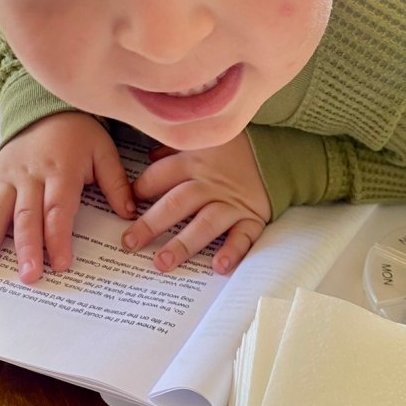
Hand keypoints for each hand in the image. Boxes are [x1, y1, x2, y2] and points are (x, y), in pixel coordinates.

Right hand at [0, 112, 135, 283]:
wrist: (47, 107)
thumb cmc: (80, 133)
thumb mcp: (104, 152)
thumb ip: (116, 184)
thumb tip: (130, 214)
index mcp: (61, 170)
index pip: (58, 210)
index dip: (58, 238)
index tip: (60, 264)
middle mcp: (32, 174)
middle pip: (27, 215)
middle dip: (26, 247)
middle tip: (27, 275)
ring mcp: (10, 175)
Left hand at [122, 131, 270, 274]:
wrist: (280, 153)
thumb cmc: (234, 149)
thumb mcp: (204, 138)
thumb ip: (175, 148)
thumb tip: (148, 155)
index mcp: (193, 160)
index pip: (160, 176)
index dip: (140, 190)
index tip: (125, 207)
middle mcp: (210, 182)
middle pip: (176, 203)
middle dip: (151, 224)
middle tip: (130, 243)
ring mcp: (232, 201)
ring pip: (204, 223)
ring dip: (183, 244)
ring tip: (161, 262)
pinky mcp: (253, 217)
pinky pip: (243, 236)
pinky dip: (232, 251)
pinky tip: (218, 266)